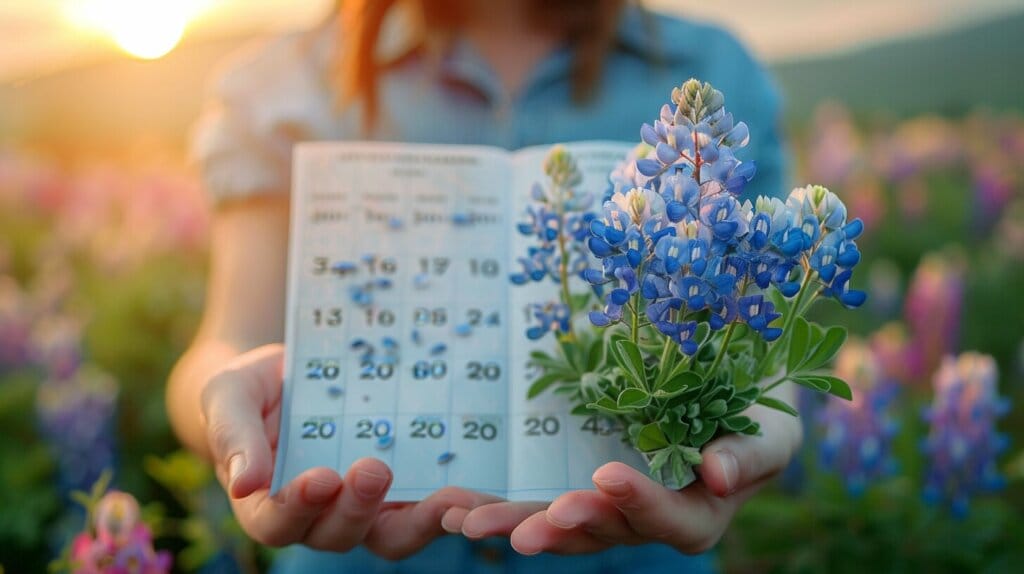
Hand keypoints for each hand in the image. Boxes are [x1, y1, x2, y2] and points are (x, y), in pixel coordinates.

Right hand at [200, 344, 501, 558]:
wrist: (288, 373)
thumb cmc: (248, 390)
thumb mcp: (228, 397)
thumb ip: (233, 436)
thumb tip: (243, 483)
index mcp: (266, 504)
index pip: (278, 522)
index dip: (298, 507)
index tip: (319, 478)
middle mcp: (317, 516)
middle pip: (338, 534)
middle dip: (358, 508)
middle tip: (374, 469)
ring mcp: (362, 506)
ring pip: (390, 535)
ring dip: (418, 522)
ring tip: (446, 497)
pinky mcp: (399, 488)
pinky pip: (423, 507)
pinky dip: (447, 505)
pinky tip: (469, 489)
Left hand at [443, 399, 801, 554]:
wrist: (731, 403)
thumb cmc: (757, 419)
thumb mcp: (769, 432)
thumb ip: (751, 455)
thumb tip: (716, 474)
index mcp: (696, 516)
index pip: (667, 519)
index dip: (638, 502)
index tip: (607, 477)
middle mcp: (646, 522)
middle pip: (602, 533)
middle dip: (561, 530)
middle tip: (521, 532)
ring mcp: (609, 510)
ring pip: (562, 526)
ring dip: (518, 525)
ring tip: (470, 523)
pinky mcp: (582, 491)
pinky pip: (543, 503)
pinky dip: (506, 506)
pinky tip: (462, 509)